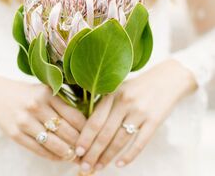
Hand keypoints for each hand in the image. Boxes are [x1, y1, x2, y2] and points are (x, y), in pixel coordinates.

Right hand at [0, 73, 85, 160]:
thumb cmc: (26, 93)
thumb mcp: (44, 90)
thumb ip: (62, 102)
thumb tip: (84, 123)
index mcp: (48, 94)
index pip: (75, 116)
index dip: (87, 129)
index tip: (93, 135)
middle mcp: (37, 107)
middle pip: (66, 131)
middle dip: (80, 144)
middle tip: (87, 150)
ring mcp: (25, 121)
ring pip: (54, 143)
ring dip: (68, 153)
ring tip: (75, 156)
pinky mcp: (15, 134)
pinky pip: (39, 150)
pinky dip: (52, 156)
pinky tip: (60, 157)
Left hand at [75, 59, 196, 171]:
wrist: (168, 78)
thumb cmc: (138, 86)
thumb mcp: (119, 88)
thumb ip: (105, 104)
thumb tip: (88, 128)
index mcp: (112, 93)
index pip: (95, 120)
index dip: (85, 138)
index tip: (77, 151)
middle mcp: (124, 102)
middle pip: (105, 133)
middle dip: (93, 152)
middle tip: (85, 166)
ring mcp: (140, 111)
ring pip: (120, 140)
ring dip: (108, 157)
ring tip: (99, 167)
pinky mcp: (155, 120)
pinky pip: (139, 142)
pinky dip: (129, 156)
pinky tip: (120, 164)